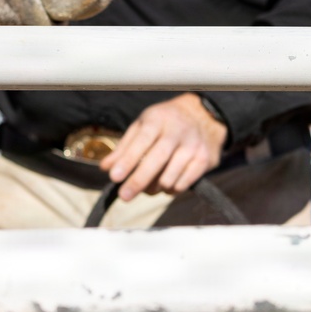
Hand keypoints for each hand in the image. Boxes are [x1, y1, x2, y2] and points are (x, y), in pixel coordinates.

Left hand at [102, 94, 227, 201]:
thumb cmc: (165, 123)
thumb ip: (124, 147)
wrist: (203, 115)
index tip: (114, 177)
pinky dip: (170, 189)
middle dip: (138, 181)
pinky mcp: (205, 160)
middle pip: (157, 160)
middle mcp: (178, 131)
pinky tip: (166, 182)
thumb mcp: (142, 126)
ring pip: (170, 177)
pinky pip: (182, 185)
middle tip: (124, 196)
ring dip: (154, 188)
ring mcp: (194, 146)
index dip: (127, 160)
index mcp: (158, 119)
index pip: (141, 141)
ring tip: (149, 184)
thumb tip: (105, 167)